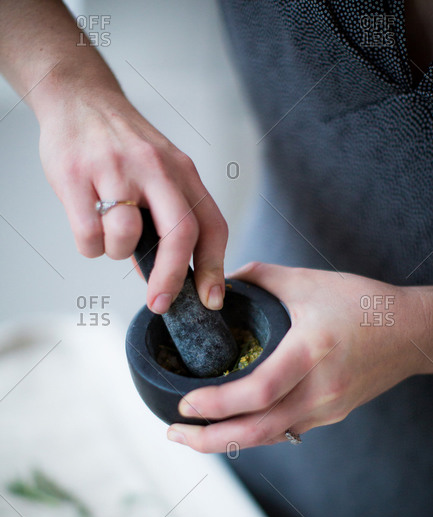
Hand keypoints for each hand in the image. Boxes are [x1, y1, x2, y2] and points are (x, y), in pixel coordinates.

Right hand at [38, 92, 227, 312]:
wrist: (80, 98)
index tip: (210, 300)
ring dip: (116, 251)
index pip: (212, 226)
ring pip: (125, 237)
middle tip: (160, 303)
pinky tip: (88, 225)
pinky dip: (89, 245)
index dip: (215, 268)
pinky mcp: (76, 175)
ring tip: (109, 234)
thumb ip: (166, 221)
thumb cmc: (123, 146)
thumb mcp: (158, 173)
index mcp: (182, 172)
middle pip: (180, 234)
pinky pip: (88, 235)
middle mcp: (155, 168)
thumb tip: (161, 276)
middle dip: (172, 278)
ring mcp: (116, 170)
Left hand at [167, 263, 427, 451]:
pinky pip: (285, 430)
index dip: (216, 403)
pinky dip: (254, 432)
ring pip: (269, 438)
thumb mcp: (307, 282)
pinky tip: (232, 425)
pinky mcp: (330, 415)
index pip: (257, 391)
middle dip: (210, 440)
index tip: (183, 403)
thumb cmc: (362, 303)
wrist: (411, 333)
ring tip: (193, 434)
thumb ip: (258, 279)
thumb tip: (218, 285)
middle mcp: (319, 389)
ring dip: (228, 441)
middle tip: (174, 434)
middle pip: (257, 431)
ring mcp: (326, 408)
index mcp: (311, 351)